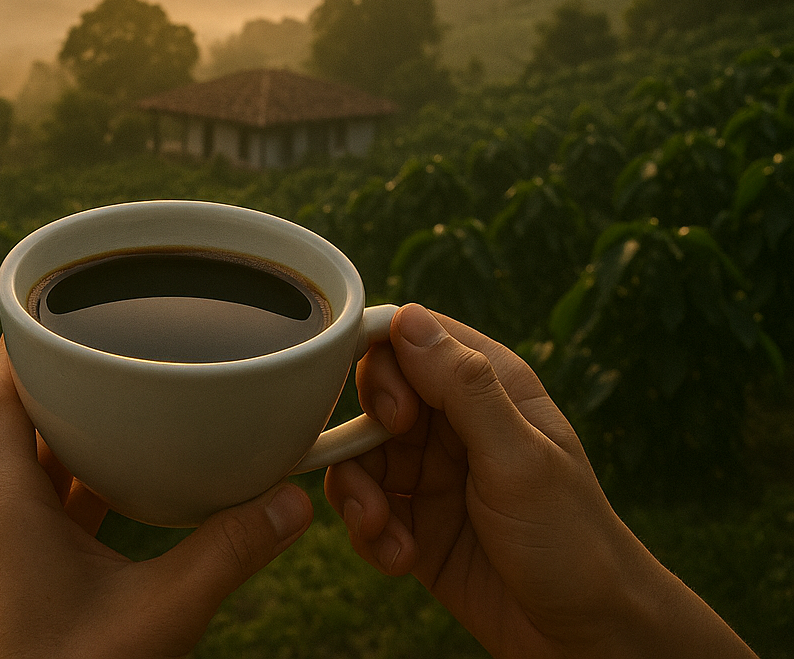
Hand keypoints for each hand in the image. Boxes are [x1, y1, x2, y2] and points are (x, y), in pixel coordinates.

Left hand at [0, 340, 313, 658]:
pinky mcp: (20, 588)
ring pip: (32, 476)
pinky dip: (79, 490)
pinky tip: (128, 484)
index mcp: (5, 513)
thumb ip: (228, 551)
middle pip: (16, 431)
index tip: (44, 302)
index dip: (17, 349)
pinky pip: (44, 515)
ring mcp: (3, 561)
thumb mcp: (163, 613)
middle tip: (104, 339)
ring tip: (125, 398)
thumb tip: (294, 499)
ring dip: (73, 441)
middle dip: (60, 387)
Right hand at [325, 303, 755, 658]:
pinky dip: (370, 533)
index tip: (393, 416)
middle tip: (384, 482)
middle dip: (361, 440)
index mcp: (490, 387)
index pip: (410, 338)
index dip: (383, 368)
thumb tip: (407, 318)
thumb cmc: (574, 543)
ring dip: (359, 495)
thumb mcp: (520, 460)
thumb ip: (464, 388)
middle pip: (371, 397)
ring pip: (358, 456)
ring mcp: (433, 472)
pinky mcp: (415, 521)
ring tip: (383, 530)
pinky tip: (400, 558)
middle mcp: (456, 422)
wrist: (587, 639)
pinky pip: (364, 508)